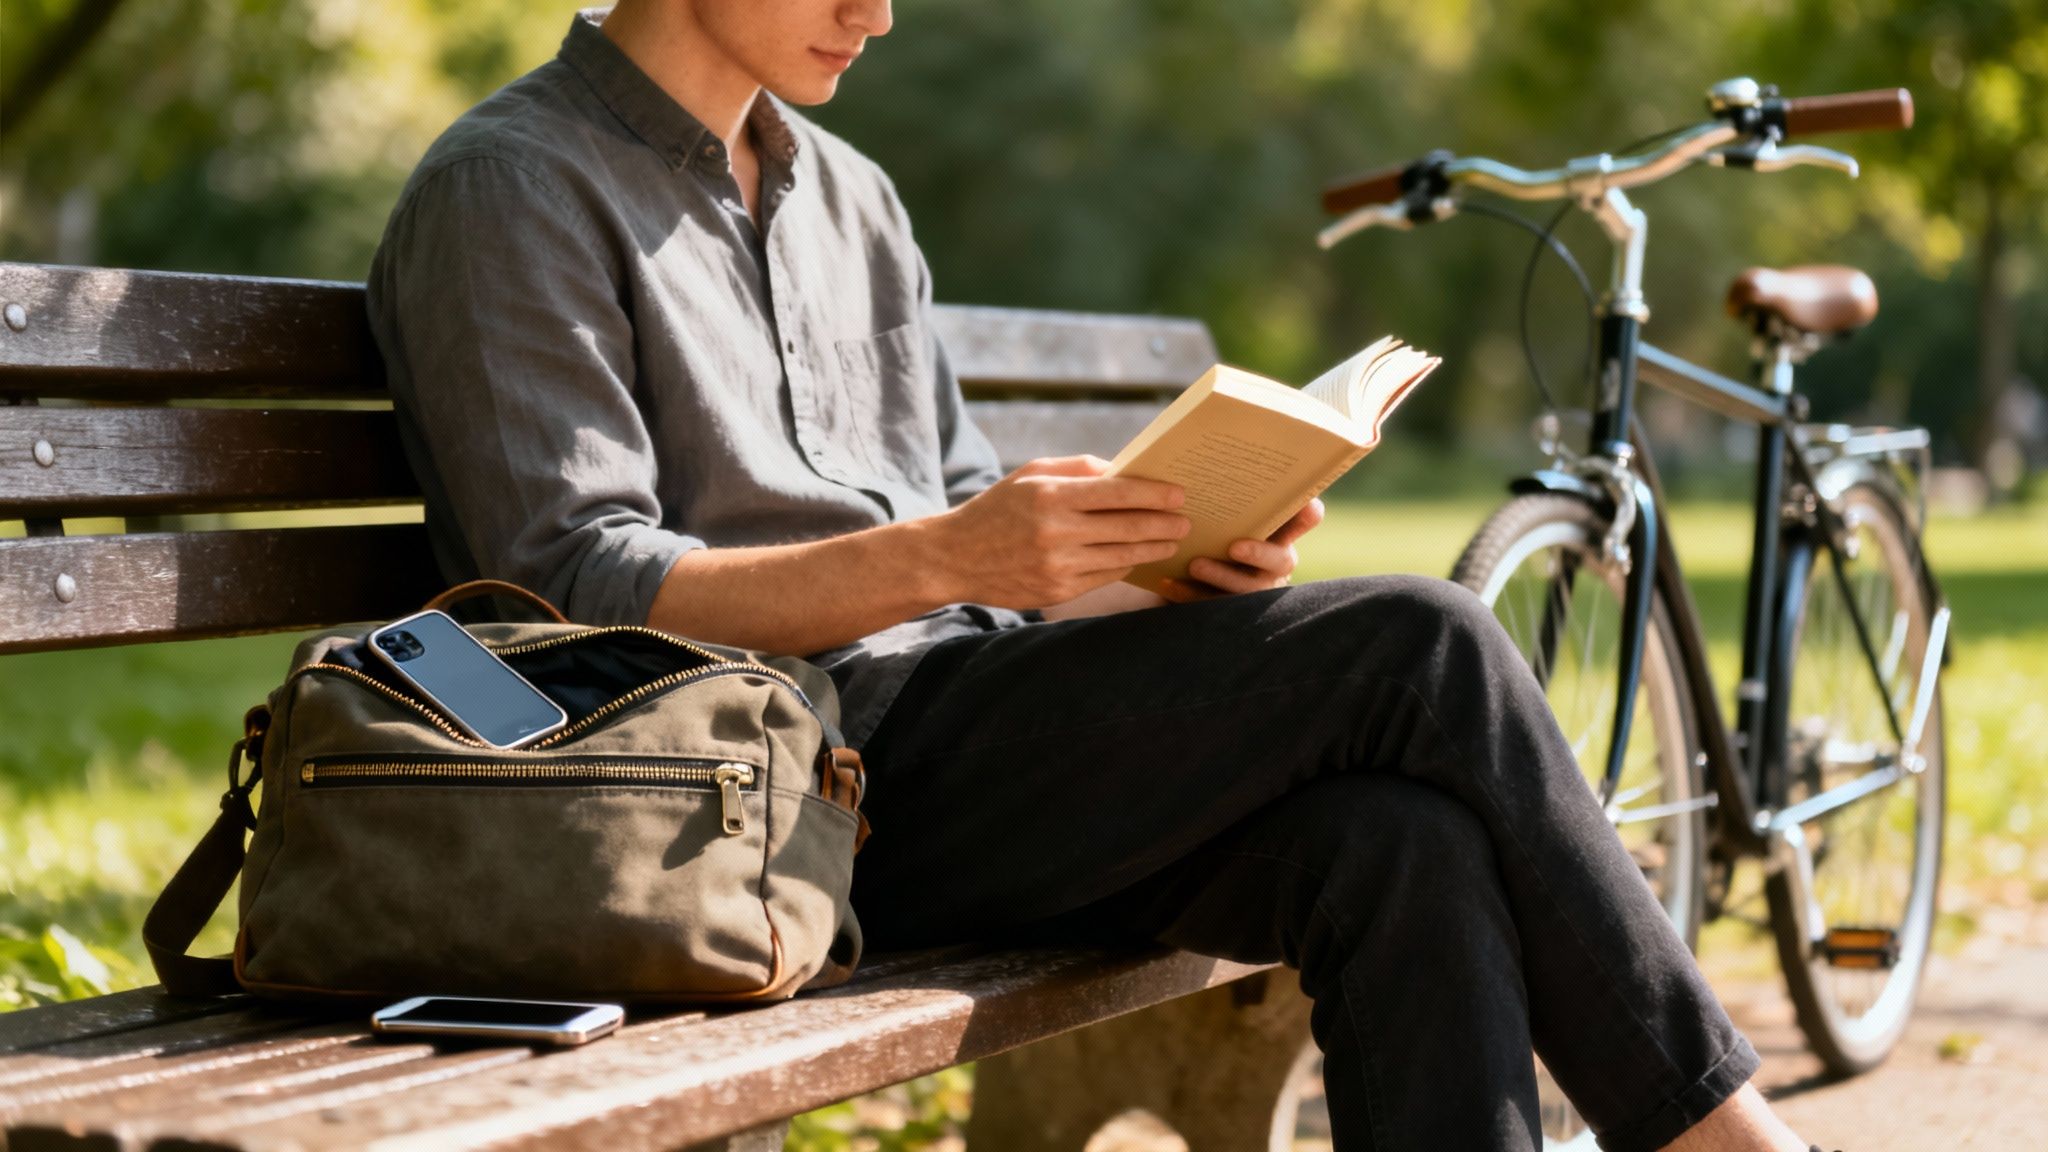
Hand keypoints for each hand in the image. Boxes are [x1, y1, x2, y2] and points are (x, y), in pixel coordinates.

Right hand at [931, 455, 1189, 609]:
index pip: (1118, 493)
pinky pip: (1104, 577)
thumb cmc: (998, 508)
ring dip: (1153, 548)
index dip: (1155, 493)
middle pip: (1128, 527)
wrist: (954, 557)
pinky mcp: (1058, 592)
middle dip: (1163, 523)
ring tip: (1172, 540)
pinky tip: (1139, 557)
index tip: (1179, 493)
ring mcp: (1058, 566)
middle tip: (1186, 520)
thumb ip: (1079, 468)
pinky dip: (1126, 566)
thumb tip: (1126, 470)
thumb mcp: (1031, 474)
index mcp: (1051, 496)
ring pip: (1122, 556)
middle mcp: (1056, 532)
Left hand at [1160, 498, 1324, 601]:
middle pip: (1279, 562)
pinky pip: (1208, 605)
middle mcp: (1272, 566)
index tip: (1310, 507)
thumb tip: (1214, 439)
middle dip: (1259, 553)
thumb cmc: (1208, 531)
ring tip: (1195, 563)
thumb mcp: (1220, 513)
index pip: (1301, 523)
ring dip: (1221, 576)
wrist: (1183, 574)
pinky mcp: (1223, 611)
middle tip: (1235, 545)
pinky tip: (1167, 582)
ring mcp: (1251, 592)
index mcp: (1278, 536)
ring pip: (1245, 589)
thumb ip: (1227, 494)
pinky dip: (1187, 593)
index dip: (1307, 517)